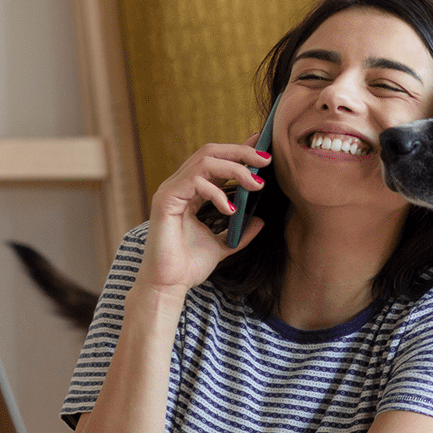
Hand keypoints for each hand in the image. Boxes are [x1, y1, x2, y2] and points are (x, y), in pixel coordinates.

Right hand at [137, 136, 269, 297]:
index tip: (262, 148)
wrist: (169, 284)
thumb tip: (261, 221)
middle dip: (241, 152)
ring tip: (256, 184)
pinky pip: (195, 182)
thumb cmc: (189, 265)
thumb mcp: (223, 246)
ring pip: (204, 161)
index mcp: (190, 192)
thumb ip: (240, 232)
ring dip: (235, 169)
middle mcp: (179, 185)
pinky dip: (217, 192)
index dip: (239, 151)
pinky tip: (231, 210)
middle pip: (210, 151)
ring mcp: (170, 190)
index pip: (216, 161)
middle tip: (266, 160)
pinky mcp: (165, 200)